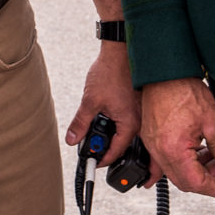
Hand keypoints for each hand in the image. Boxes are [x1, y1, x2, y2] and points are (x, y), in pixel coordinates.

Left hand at [66, 44, 141, 166]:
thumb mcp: (90, 101)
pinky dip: (119, 126)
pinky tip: (108, 120)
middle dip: (110, 150)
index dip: (102, 159)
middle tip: (95, 149)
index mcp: (130, 123)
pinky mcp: (139, 105)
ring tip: (99, 134)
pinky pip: (131, 123)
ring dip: (114, 137)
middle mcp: (140, 121)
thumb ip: (80, 123)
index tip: (93, 161)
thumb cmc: (110, 72)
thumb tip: (72, 139)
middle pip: (125, 146)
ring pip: (129, 135)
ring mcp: (141, 113)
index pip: (117, 151)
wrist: (120, 52)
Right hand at [141, 77, 214, 197]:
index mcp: (173, 150)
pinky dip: (184, 160)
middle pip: (184, 182)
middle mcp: (159, 152)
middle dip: (206, 179)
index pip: (196, 183)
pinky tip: (197, 149)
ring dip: (196, 169)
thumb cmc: (185, 91)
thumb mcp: (214, 122)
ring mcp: (152, 146)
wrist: (165, 73)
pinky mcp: (151, 139)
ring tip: (213, 155)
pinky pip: (167, 160)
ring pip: (176, 171)